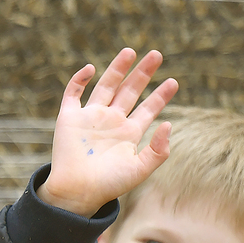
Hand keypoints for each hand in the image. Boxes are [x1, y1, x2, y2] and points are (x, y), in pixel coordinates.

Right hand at [36, 48, 177, 217]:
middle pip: (130, 91)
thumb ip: (158, 150)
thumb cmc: (109, 185)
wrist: (77, 192)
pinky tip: (91, 68)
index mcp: (129, 133)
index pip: (148, 109)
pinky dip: (79, 79)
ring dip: (117, 68)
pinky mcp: (69, 117)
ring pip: (106, 85)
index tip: (174, 81)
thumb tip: (169, 123)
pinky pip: (73, 92)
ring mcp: (90, 117)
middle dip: (143, 73)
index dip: (161, 95)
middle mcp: (111, 121)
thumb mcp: (140, 170)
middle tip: (157, 54)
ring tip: (130, 51)